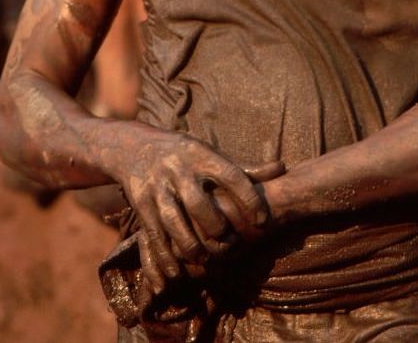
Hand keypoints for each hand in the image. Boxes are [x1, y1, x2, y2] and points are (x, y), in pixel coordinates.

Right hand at [117, 128, 273, 293]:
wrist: (134, 147)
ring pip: (175, 222)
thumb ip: (245, 169)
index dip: (249, 199)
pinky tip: (178, 271)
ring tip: (205, 260)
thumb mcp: (212, 155)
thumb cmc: (186, 156)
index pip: (232, 175)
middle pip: (201, 204)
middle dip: (217, 228)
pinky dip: (166, 257)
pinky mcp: (141, 203)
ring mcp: (158, 186)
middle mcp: (179, 169)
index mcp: (202, 155)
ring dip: (191, 246)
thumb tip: (283, 168)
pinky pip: (154, 234)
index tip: (262, 221)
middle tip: (230, 244)